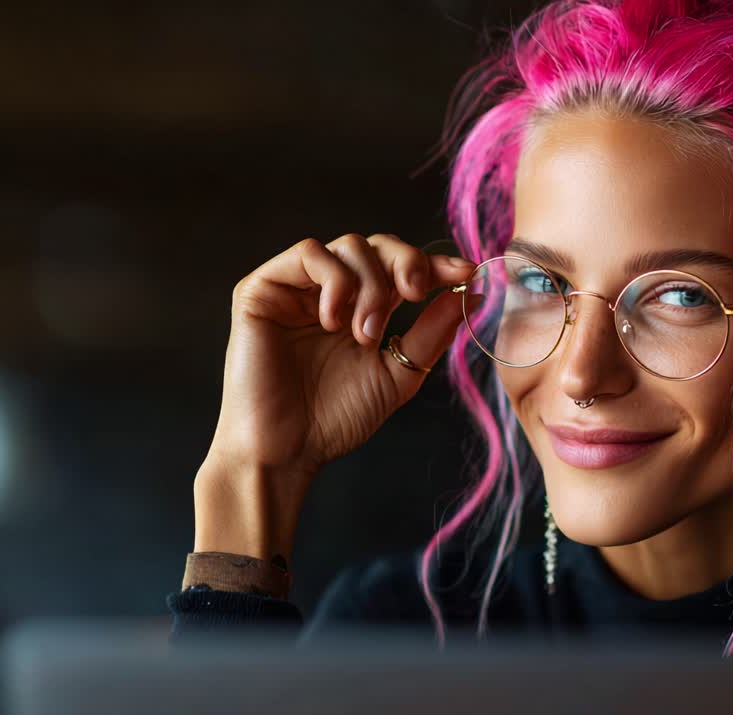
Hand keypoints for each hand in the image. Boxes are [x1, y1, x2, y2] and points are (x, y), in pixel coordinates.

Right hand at [193, 233, 474, 560]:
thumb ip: (430, 334)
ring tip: (364, 335)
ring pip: (348, 246)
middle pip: (377, 245)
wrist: (287, 450)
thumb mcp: (398, 373)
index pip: (401, 268)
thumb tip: (470, 294)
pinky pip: (308, 253)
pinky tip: (333, 321)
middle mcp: (329, 292)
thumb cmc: (335, 418)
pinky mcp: (262, 288)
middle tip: (416, 294)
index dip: (435, 263)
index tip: (466, 272)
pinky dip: (334, 281)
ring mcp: (296, 287)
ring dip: (370, 285)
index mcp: (362, 308)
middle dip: (406, 263)